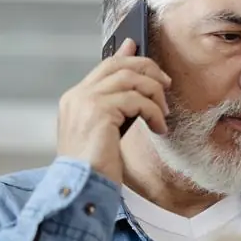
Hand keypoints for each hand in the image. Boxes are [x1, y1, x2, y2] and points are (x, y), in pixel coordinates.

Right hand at [56, 39, 170, 185]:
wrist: (81, 190)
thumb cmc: (95, 167)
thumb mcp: (104, 132)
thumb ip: (115, 106)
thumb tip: (133, 88)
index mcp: (74, 100)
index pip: (104, 66)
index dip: (127, 56)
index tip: (143, 50)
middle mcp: (77, 96)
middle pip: (118, 65)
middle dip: (147, 69)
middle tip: (166, 84)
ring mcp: (86, 102)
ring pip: (130, 79)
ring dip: (154, 94)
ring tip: (163, 113)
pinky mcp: (99, 112)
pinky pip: (137, 100)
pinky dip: (154, 112)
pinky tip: (159, 128)